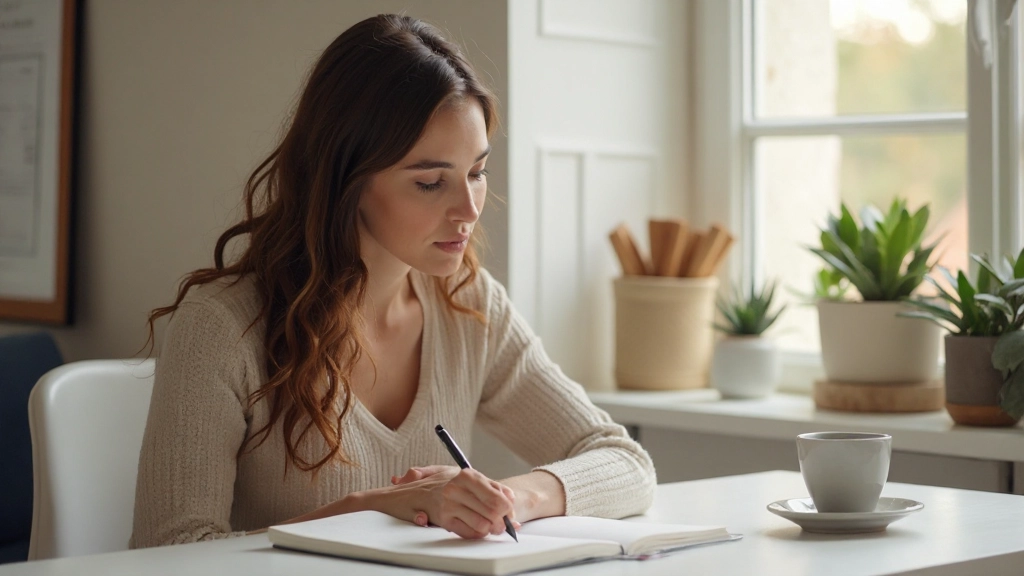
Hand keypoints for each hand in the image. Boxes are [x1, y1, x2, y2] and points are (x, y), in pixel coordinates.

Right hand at [376, 465, 516, 538]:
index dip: (508, 508)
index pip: (498, 496)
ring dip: (489, 528)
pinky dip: (475, 533)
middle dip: (502, 521)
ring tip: (488, 526)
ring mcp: (449, 504)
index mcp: (467, 475)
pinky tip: (474, 528)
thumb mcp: (462, 476)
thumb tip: (509, 497)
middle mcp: (458, 488)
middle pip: (494, 511)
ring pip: (483, 524)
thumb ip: (487, 485)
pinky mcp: (442, 519)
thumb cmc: (437, 484)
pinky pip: (468, 532)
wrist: (404, 494)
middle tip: (503, 524)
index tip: (510, 513)